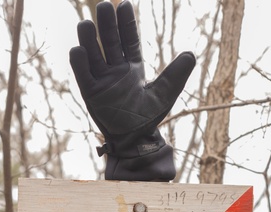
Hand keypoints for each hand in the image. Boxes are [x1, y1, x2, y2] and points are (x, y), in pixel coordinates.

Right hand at [69, 0, 195, 180]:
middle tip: (104, 5)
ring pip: (93, 54)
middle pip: (109, 41)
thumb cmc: (148, 117)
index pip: (128, 39)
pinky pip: (83, 75)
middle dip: (106, 24)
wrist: (135, 140)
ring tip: (87, 23)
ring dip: (89, 39)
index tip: (124, 4)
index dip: (126, 23)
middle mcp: (115, 70)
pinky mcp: (91, 93)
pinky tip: (79, 50)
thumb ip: (176, 74)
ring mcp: (101, 80)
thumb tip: (191, 55)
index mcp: (133, 67)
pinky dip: (80, 62)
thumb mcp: (164, 94)